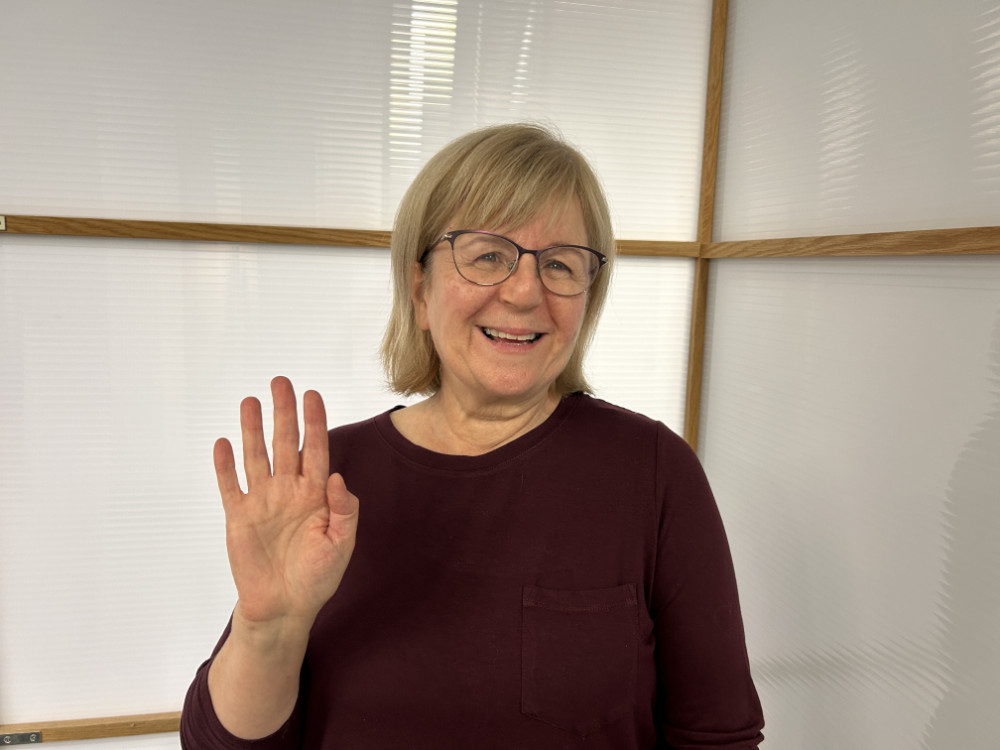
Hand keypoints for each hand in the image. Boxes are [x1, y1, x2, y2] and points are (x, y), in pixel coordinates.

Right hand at [213, 376, 358, 631]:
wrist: (284, 607)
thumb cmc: (317, 577)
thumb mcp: (342, 544)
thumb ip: (345, 511)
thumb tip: (338, 477)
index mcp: (315, 494)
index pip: (315, 449)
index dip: (314, 422)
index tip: (312, 395)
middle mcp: (288, 490)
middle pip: (284, 443)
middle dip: (283, 412)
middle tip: (280, 381)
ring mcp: (262, 501)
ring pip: (256, 456)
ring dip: (253, 430)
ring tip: (250, 401)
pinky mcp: (239, 517)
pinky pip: (230, 486)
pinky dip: (225, 465)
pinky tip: (223, 443)